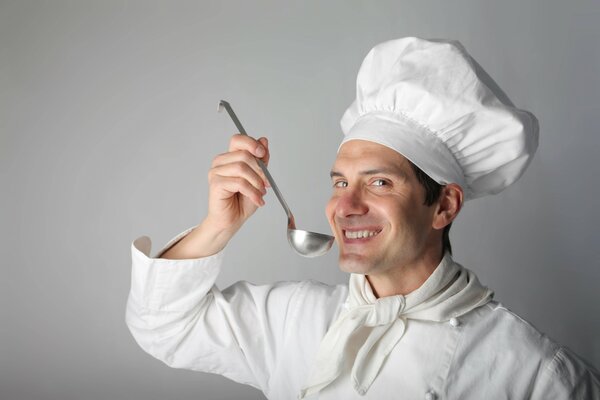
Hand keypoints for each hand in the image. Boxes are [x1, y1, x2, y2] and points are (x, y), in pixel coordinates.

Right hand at [159, 134, 270, 258]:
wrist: (232, 220)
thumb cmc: (242, 201)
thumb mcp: (258, 178)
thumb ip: (261, 160)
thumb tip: (264, 141)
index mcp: (230, 157)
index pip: (238, 140)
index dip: (251, 143)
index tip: (262, 153)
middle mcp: (220, 162)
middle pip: (244, 155)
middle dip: (260, 171)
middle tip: (266, 184)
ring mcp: (216, 172)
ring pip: (242, 168)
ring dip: (256, 183)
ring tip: (260, 194)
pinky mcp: (216, 184)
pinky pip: (239, 183)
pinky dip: (252, 192)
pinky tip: (257, 200)